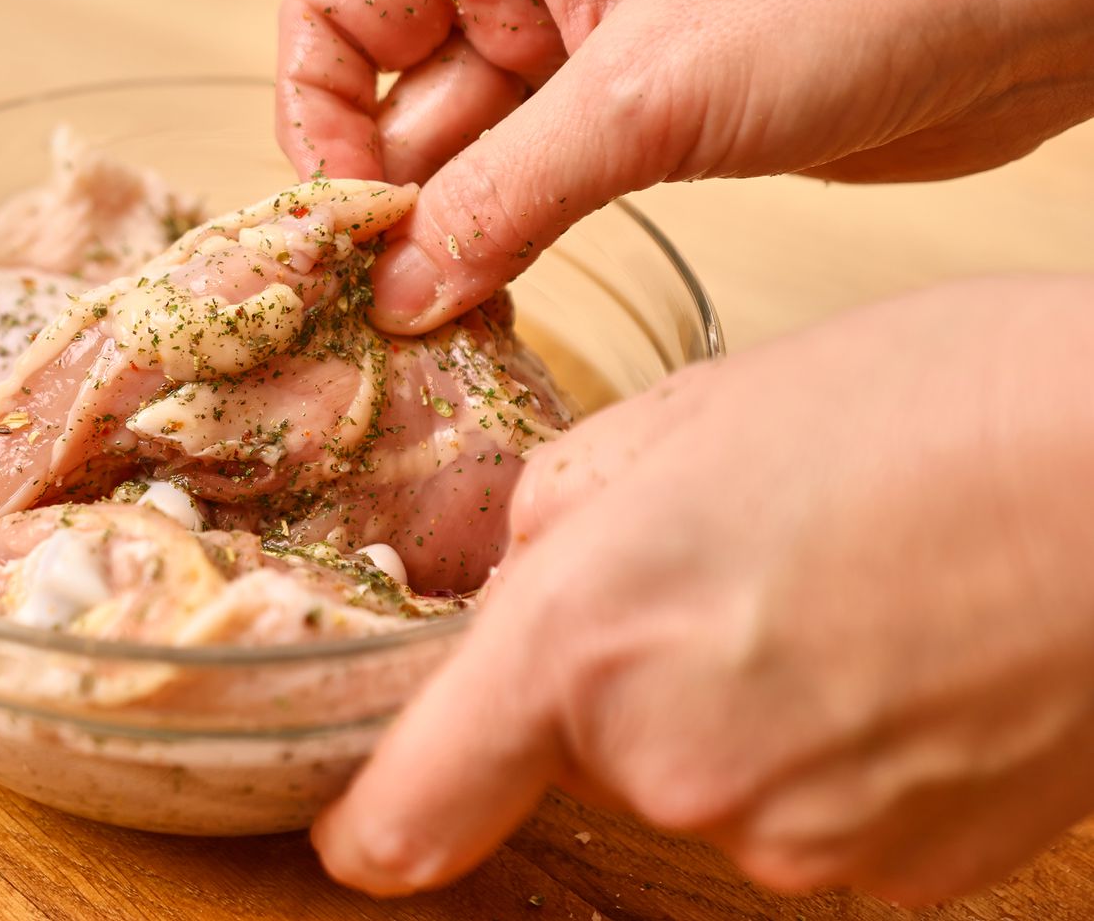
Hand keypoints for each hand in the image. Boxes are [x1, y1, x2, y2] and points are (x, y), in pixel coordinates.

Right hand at [276, 0, 1093, 332]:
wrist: (1025, 4)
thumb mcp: (650, 92)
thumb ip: (507, 195)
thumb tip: (399, 291)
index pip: (339, 16)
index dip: (320, 121)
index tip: (345, 226)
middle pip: (398, 105)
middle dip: (388, 211)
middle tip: (379, 319)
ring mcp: (585, 58)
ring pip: (469, 162)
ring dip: (448, 246)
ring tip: (431, 335)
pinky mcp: (642, 124)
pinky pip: (538, 193)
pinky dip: (510, 252)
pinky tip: (492, 314)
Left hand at [311, 278, 1093, 904]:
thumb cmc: (926, 409)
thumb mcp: (687, 412)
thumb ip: (547, 513)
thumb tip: (497, 577)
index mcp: (585, 640)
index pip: (407, 809)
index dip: (371, 818)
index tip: (357, 820)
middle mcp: (672, 769)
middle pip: (576, 755)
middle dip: (610, 678)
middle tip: (713, 575)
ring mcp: (793, 843)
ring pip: (694, 783)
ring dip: (723, 711)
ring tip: (825, 599)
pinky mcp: (895, 876)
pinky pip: (800, 818)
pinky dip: (817, 757)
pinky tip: (886, 661)